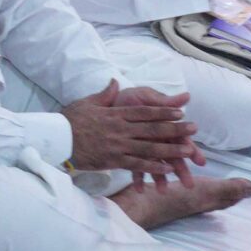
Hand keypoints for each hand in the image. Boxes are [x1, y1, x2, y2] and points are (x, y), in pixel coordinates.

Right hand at [61, 82, 199, 178]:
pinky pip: (137, 164)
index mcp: (115, 114)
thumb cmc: (70, 120)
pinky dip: (153, 167)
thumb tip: (116, 82)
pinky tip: (168, 168)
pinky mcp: (113, 161)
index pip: (144, 111)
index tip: (180, 111)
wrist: (56, 140)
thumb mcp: (87, 103)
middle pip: (152, 129)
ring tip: (188, 151)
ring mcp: (117, 146)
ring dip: (170, 150)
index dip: (163, 111)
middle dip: (175, 129)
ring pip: (149, 147)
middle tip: (194, 129)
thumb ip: (105, 94)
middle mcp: (119, 129)